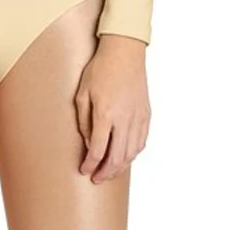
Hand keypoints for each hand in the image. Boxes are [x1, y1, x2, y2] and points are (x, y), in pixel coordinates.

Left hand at [74, 34, 150, 182]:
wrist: (124, 52)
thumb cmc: (100, 69)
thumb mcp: (83, 92)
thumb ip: (84, 121)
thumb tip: (89, 143)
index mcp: (105, 114)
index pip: (97, 150)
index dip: (90, 165)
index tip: (84, 170)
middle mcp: (123, 120)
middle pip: (116, 158)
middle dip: (105, 172)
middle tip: (97, 178)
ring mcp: (137, 118)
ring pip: (131, 153)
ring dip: (120, 167)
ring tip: (110, 171)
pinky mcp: (146, 114)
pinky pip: (141, 142)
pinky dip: (133, 154)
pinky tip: (126, 156)